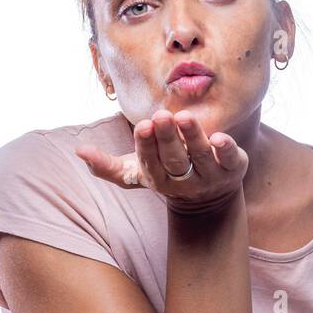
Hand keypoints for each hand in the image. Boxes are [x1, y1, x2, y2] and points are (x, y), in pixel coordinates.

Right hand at [74, 108, 248, 213]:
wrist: (209, 196)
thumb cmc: (165, 173)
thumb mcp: (136, 172)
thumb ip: (107, 166)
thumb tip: (78, 151)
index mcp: (159, 180)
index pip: (151, 162)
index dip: (146, 146)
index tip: (142, 126)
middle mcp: (185, 181)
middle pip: (175, 160)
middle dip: (167, 139)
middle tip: (161, 116)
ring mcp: (211, 176)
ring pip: (201, 157)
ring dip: (193, 137)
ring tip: (184, 117)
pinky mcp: (233, 168)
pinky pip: (230, 159)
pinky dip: (225, 149)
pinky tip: (221, 137)